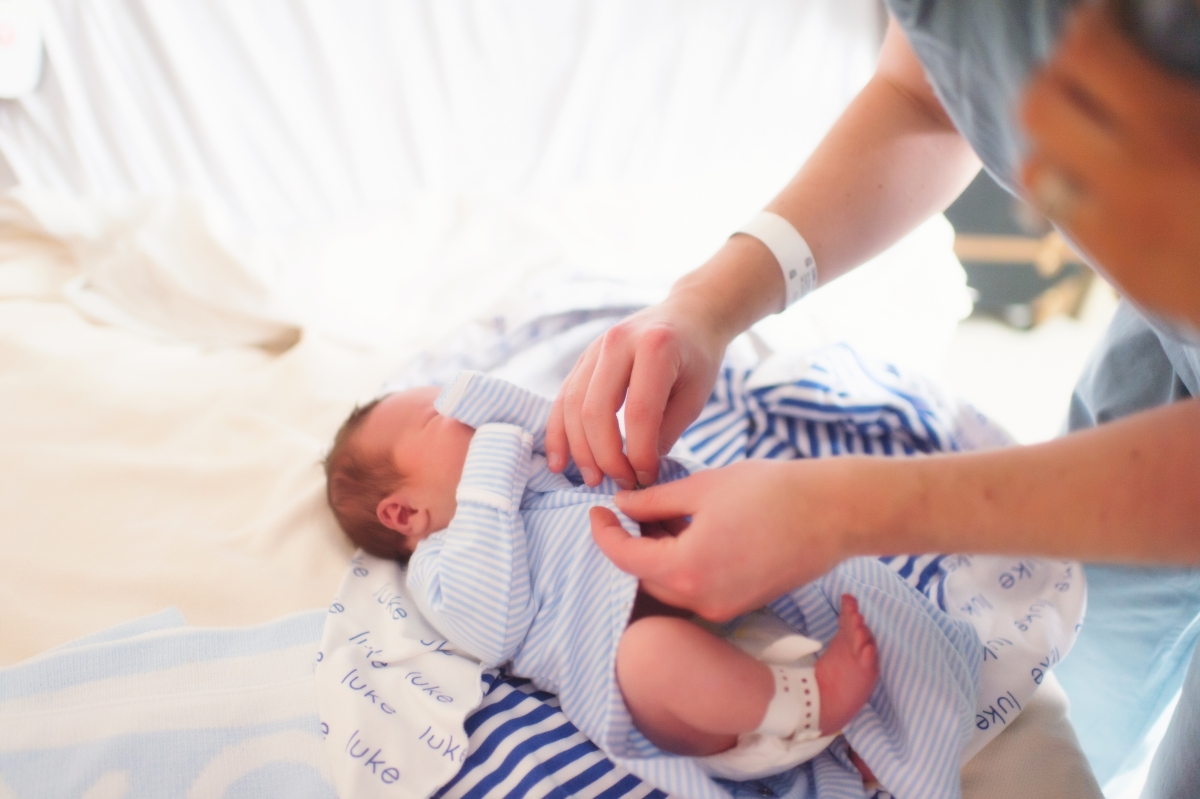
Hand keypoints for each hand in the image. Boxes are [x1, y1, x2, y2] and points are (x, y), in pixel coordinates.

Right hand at [546, 298, 727, 488]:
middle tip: (620, 483)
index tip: (647, 478)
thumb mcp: (695, 395)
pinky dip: (558, 433)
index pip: (639, 413)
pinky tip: (560, 462)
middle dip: (605, 456)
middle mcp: (617, 342)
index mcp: (655, 347)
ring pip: (572, 407)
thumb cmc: (697, 358)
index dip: (639, 453)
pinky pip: (562, 399)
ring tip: (593, 480)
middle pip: (596, 411)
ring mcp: (594, 348)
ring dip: (579, 450)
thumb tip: (637, 471)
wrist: (688, 314)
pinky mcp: (582, 359)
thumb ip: (666, 432)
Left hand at [589, 459, 857, 621]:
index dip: (604, 533)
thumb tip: (622, 505)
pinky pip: (695, 591)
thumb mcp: (703, 487)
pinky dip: (682, 566)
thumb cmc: (771, 491)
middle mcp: (701, 599)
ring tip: (660, 517)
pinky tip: (688, 533)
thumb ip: (655, 501)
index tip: (597, 510)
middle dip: (630, 545)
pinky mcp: (740, 605)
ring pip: (669, 587)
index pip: (624, 557)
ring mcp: (722, 607)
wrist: (832, 513)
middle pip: (644, 577)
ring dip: (656, 556)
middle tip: (627, 509)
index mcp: (687, 568)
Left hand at [1019, 4, 1199, 328]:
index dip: (1091, 22)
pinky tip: (1098, 181)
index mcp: (1171, 124)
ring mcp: (1113, 226)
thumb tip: (1179, 12)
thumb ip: (1188, 74)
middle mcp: (1129, 175)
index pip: (1087, 53)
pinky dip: (1069, 192)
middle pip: (1038, 106)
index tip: (1104, 14)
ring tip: (1084, 128)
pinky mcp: (1116, 267)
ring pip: (1034, 168)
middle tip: (1082, 67)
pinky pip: (1060, 219)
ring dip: (1052, 140)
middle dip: (1054, 77)